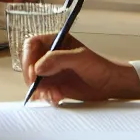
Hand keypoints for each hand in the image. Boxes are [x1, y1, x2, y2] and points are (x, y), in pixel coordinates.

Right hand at [21, 33, 139, 103]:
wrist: (110, 85)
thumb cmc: (99, 66)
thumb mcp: (80, 58)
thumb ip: (58, 59)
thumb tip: (38, 68)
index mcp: (55, 41)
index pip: (32, 44)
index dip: (29, 58)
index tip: (34, 73)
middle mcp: (50, 55)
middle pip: (29, 63)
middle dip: (31, 77)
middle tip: (39, 87)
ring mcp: (51, 71)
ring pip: (33, 79)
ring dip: (40, 89)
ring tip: (54, 95)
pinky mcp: (54, 85)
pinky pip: (41, 91)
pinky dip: (45, 96)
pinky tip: (56, 98)